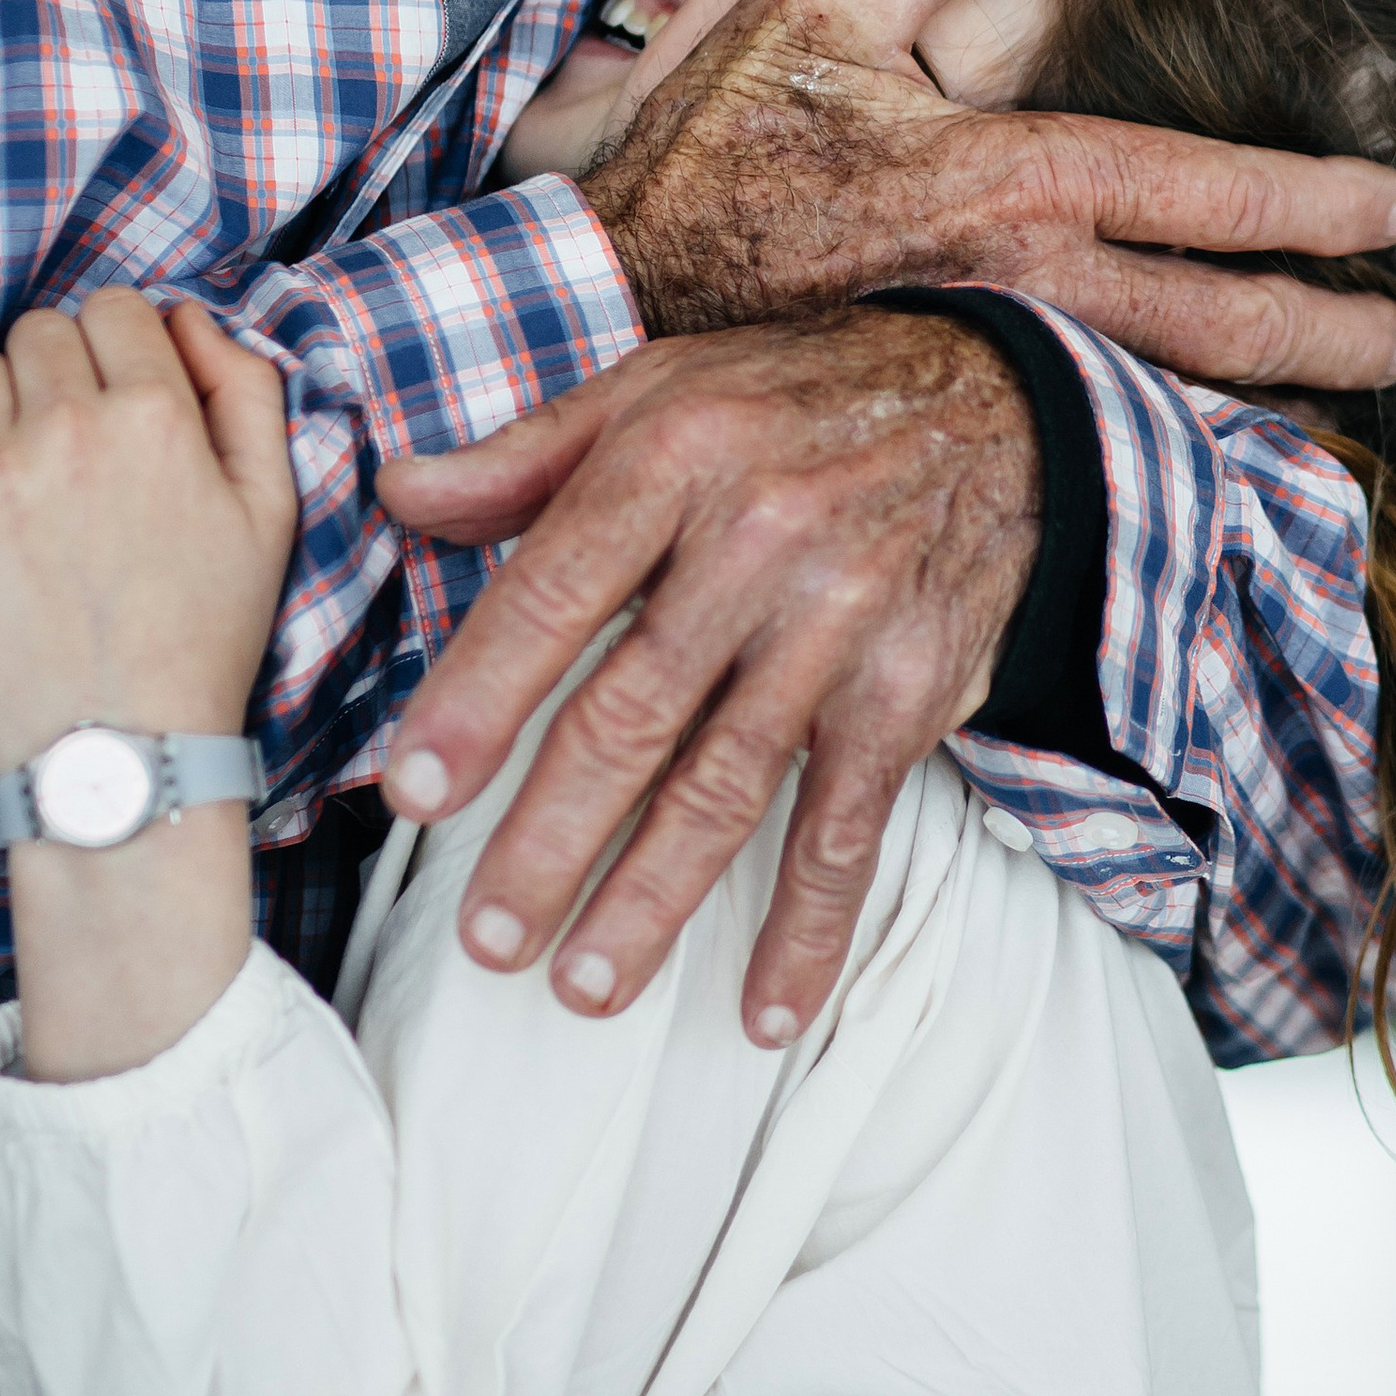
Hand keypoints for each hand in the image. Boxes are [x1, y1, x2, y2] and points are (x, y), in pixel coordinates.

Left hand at [0, 293, 298, 775]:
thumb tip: (185, 317)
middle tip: (74, 442)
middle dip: (60, 370)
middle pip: (41, 330)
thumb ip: (246, 391)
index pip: (116, 307)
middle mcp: (67, 426)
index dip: (122, 345)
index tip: (120, 394)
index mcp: (157, 415)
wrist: (119, 751)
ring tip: (22, 472)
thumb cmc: (203, 632)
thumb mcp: (271, 507)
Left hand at [376, 307, 1034, 1042]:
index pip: (551, 594)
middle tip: (487, 934)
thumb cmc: (792, 404)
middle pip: (632, 714)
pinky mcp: (907, 693)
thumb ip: (525, 455)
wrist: (996, 406)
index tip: (412, 793)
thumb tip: (399, 497)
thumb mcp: (657, 390)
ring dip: (652, 900)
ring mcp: (839, 626)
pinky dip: (810, 927)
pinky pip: (849, 828)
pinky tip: (765, 1005)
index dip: (478, 700)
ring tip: (582, 985)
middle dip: (549, 838)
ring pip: (728, 786)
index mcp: (673, 458)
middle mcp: (757, 542)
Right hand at [581, 0, 1395, 391]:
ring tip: (1338, 391)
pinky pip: (1081, 416)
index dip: (1315, 206)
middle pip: (1212, 331)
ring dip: (1258, 391)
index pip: (1201, 198)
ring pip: (1156, 387)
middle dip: (1324, 336)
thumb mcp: (812, 1)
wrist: (613, 293)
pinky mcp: (943, 397)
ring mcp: (983, 356)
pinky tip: (1191, 425)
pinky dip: (1157, 420)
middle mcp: (1018, 288)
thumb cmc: (707, 147)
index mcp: (1007, 186)